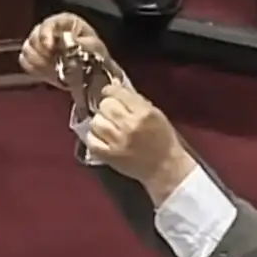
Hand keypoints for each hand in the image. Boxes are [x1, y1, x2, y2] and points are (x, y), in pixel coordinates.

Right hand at [19, 13, 116, 89]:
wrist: (93, 76)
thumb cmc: (95, 58)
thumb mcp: (94, 49)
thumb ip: (80, 44)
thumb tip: (66, 39)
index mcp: (66, 22)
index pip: (48, 24)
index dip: (46, 34)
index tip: (49, 47)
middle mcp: (50, 29)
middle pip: (34, 37)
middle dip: (43, 52)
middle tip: (56, 63)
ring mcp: (40, 43)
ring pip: (27, 49)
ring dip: (40, 62)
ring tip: (55, 69)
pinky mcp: (35, 57)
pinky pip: (25, 61)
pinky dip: (35, 68)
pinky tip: (48, 73)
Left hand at [87, 83, 196, 201]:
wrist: (164, 169)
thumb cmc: (163, 141)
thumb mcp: (156, 115)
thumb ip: (136, 101)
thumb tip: (116, 87)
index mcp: (144, 113)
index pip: (118, 93)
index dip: (111, 91)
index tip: (109, 94)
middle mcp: (129, 125)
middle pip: (105, 106)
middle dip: (107, 107)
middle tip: (112, 114)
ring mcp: (117, 141)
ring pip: (96, 121)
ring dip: (100, 122)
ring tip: (107, 127)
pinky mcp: (109, 156)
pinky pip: (91, 140)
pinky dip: (94, 138)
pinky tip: (101, 138)